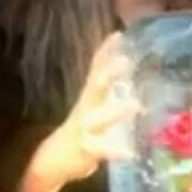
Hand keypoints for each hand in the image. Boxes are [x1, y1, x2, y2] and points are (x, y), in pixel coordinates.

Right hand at [59, 31, 141, 180]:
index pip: (96, 68)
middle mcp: (86, 107)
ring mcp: (85, 128)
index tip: (118, 35)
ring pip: (101, 117)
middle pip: (96, 86)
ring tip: (137, 105)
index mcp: (89, 95)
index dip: (105, 51)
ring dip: (118, 111)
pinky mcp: (86, 148)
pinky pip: (102, 149)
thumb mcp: (92, 103)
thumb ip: (105, 87)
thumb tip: (125, 65)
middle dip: (110, 73)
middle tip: (126, 60)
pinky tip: (131, 154)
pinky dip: (116, 151)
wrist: (54, 157)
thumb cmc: (82, 127)